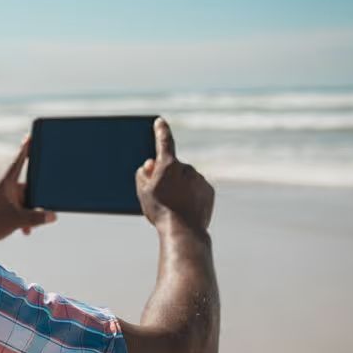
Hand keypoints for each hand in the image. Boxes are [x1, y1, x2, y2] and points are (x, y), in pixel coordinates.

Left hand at [0, 136, 56, 250]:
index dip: (25, 149)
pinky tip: (25, 231)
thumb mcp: (17, 220)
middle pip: (26, 186)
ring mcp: (1, 199)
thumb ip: (37, 217)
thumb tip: (53, 215)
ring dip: (29, 212)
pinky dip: (23, 218)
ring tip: (31, 226)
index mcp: (5, 183)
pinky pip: (17, 209)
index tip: (29, 136)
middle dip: (35, 199)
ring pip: (23, 201)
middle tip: (44, 206)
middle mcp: (3, 188)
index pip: (18, 161)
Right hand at [136, 117, 214, 233]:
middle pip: (174, 167)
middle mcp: (186, 168)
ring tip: (174, 206)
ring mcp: (199, 179)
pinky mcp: (208, 191)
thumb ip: (143, 174)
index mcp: (168, 165)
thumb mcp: (143, 192)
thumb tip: (150, 163)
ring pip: (186, 179)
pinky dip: (191, 195)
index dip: (161, 131)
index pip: (164, 142)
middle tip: (162, 196)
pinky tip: (186, 209)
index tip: (160, 121)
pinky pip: (197, 189)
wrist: (184, 231)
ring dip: (180, 187)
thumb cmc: (160, 211)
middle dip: (168, 176)